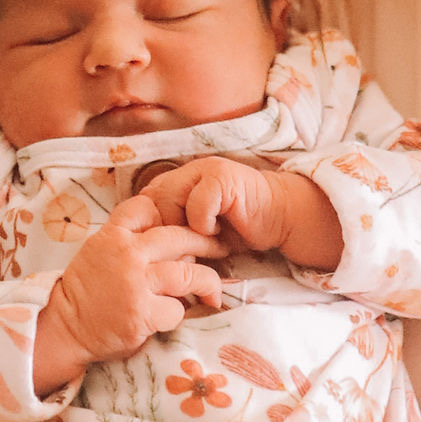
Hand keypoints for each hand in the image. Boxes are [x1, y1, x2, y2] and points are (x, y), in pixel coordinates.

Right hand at [35, 193, 223, 391]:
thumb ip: (129, 241)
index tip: (186, 222)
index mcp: (112, 235)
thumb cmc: (86, 291)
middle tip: (220, 248)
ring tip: (212, 292)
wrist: (65, 327)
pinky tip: (169, 317)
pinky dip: (178, 314)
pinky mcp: (142, 313)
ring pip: (188, 274)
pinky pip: (177, 309)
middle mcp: (125, 253)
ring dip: (206, 283)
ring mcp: (135, 283)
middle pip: (179, 237)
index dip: (170, 212)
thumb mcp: (98, 252)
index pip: (146, 206)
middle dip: (206, 242)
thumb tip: (173, 242)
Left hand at [133, 158, 343, 272]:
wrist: (278, 217)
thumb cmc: (237, 229)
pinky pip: (197, 203)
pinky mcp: (222, 176)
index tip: (163, 250)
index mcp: (176, 182)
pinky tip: (218, 232)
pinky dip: (203, 224)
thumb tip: (146, 250)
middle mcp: (186, 171)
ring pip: (169, 199)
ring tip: (201, 242)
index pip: (142, 203)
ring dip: (182, 229)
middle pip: (151, 201)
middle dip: (162, 231)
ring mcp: (204, 170)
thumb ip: (174, 229)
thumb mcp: (198, 231)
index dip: (148, 228)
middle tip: (182, 251)